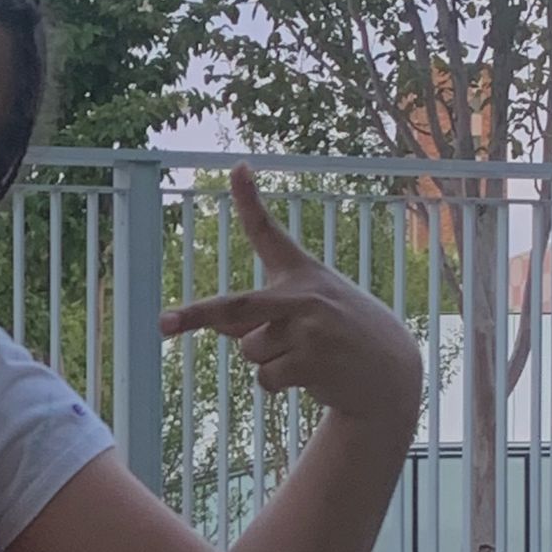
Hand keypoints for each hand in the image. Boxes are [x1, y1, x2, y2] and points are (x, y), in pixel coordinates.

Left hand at [159, 165, 423, 431]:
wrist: (389, 370)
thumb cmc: (337, 337)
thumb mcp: (302, 316)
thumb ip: (257, 317)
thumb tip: (216, 325)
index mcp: (301, 273)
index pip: (270, 233)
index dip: (250, 201)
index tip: (237, 167)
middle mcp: (305, 294)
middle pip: (237, 306)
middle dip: (197, 315)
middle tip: (162, 323)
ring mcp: (309, 327)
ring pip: (249, 350)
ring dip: (266, 361)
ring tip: (304, 357)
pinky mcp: (313, 360)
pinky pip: (265, 377)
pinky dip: (277, 383)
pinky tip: (311, 375)